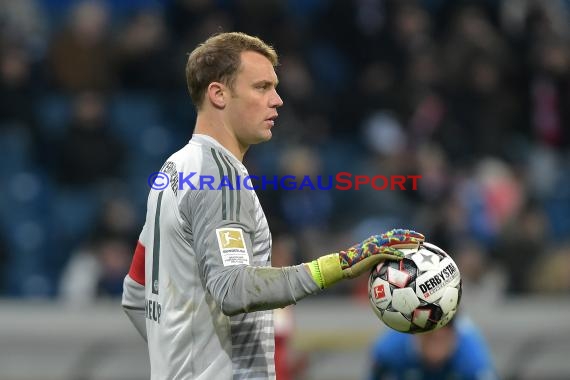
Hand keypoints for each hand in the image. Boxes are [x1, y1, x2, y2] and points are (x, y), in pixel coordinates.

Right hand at [307, 229, 424, 288]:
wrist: (343, 266)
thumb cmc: (355, 266)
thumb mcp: (370, 263)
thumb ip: (380, 262)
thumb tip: (390, 270)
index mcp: (376, 242)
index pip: (393, 235)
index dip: (405, 234)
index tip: (417, 236)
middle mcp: (376, 241)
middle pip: (396, 235)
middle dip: (410, 235)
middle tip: (422, 238)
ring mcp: (374, 246)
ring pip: (393, 242)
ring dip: (406, 242)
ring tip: (417, 244)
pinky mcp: (371, 253)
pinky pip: (385, 253)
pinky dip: (394, 254)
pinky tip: (402, 257)